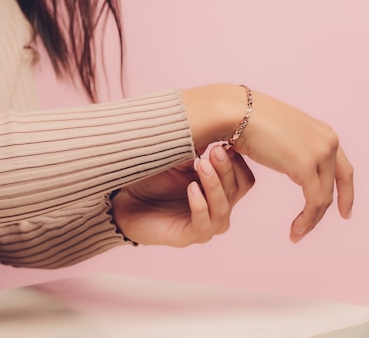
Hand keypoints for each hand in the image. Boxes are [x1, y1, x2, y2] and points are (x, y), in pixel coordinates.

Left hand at [111, 145, 254, 246]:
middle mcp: (217, 210)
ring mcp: (205, 226)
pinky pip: (202, 223)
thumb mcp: (179, 158)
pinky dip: (199, 204)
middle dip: (227, 169)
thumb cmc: (153, 177)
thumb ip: (199, 149)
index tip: (226, 143)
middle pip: (237, 191)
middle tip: (215, 151)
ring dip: (214, 184)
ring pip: (222, 208)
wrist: (124, 200)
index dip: (238, 163)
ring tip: (201, 164)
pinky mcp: (187, 236)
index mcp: (221, 191)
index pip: (244, 180)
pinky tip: (191, 188)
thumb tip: (218, 131)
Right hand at [182, 84, 353, 242]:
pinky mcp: (306, 166)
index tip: (344, 209)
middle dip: (334, 206)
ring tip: (297, 234)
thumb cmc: (245, 120)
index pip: (342, 166)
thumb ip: (290, 146)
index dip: (345, 190)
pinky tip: (295, 231)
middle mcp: (328, 140)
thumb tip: (285, 155)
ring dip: (312, 219)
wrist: (234, 112)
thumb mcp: (278, 134)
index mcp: (322, 131)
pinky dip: (306, 219)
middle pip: (339, 182)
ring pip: (324, 196)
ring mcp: (320, 152)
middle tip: (327, 223)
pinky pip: (314, 201)